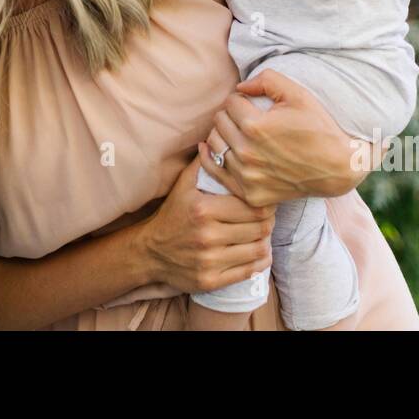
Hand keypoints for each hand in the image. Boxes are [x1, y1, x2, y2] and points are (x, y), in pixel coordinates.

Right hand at [134, 157, 273, 294]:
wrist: (150, 251)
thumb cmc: (173, 214)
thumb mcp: (183, 185)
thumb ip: (204, 163)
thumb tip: (218, 139)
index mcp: (203, 209)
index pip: (252, 206)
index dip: (264, 203)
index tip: (265, 201)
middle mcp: (206, 235)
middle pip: (258, 227)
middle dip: (267, 221)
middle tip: (267, 217)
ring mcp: (209, 260)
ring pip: (257, 249)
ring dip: (264, 240)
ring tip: (262, 233)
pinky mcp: (211, 280)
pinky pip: (249, 271)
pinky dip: (260, 261)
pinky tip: (259, 251)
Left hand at [198, 69, 376, 206]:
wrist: (337, 167)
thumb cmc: (318, 127)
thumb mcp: (298, 94)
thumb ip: (266, 80)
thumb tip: (240, 86)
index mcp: (255, 126)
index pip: (230, 102)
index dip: (241, 98)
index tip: (252, 102)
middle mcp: (247, 153)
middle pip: (219, 121)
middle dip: (230, 114)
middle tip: (244, 116)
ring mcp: (247, 176)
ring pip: (214, 144)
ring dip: (222, 133)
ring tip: (236, 131)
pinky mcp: (249, 193)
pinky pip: (215, 171)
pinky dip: (212, 158)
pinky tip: (217, 149)